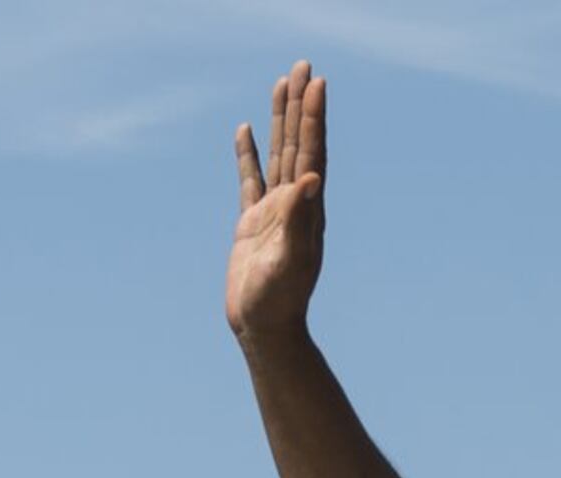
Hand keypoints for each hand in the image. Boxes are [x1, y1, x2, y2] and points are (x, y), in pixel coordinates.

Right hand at [226, 62, 326, 344]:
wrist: (264, 327)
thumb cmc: (280, 300)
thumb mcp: (291, 260)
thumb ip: (300, 220)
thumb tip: (313, 180)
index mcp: (308, 208)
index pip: (312, 152)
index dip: (313, 117)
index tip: (316, 83)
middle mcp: (296, 203)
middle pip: (297, 143)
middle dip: (299, 105)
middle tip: (302, 66)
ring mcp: (274, 211)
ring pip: (277, 154)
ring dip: (279, 120)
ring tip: (280, 83)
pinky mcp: (253, 223)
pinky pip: (250, 179)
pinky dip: (247, 154)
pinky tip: (244, 131)